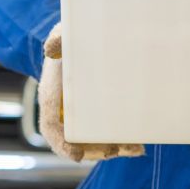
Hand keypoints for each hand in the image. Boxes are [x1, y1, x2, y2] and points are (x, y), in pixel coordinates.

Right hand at [38, 23, 144, 161]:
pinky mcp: (97, 112)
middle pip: (74, 141)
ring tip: (133, 148)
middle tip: (113, 150)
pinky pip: (106, 133)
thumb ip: (58, 38)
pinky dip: (122, 142)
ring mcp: (81, 113)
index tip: (75, 156)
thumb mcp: (63, 32)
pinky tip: (138, 146)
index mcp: (52, 94)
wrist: (80, 36)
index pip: (51, 126)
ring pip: (92, 141)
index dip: (60, 144)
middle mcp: (64, 109)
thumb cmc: (71, 36)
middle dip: (93, 150)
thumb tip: (51, 49)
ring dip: (112, 149)